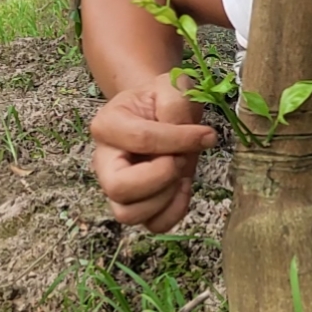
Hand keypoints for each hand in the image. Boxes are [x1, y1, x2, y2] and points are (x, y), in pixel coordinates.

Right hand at [90, 73, 217, 231]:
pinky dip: (174, 212)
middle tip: (180, 159)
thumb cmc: (161, 100)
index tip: (206, 135)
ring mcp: (116, 188)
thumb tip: (184, 131)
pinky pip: (152, 224)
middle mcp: (104, 161)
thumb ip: (176, 102)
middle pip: (118, 188)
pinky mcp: (136, 205)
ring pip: (129, 214)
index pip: (140, 139)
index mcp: (107, 125)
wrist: (159, 113)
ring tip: (180, 174)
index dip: (178, 139)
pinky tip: (182, 187)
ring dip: (165, 198)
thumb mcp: (171, 86)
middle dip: (160, 176)